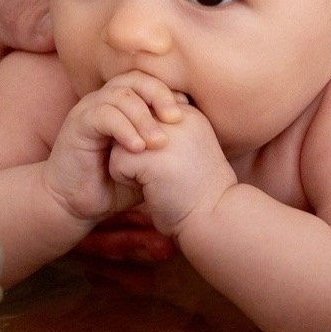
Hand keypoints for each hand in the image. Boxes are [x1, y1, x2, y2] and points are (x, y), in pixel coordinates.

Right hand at [45, 70, 184, 224]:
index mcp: (123, 104)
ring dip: (143, 116)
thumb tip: (201, 135)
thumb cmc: (114, 184)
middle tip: (177, 119)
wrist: (77, 203)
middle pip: (136, 79)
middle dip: (160, 95)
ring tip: (159, 142)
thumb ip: (167, 146)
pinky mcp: (77, 125)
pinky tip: (138, 148)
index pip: (149, 82)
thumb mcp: (150, 163)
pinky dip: (123, 128)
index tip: (189, 115)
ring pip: (120, 94)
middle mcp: (105, 100)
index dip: (169, 94)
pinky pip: (103, 115)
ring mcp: (89, 110)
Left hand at [106, 101, 234, 235]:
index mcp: (188, 114)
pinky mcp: (147, 156)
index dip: (151, 144)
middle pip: (132, 126)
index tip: (173, 165)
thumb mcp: (190, 151)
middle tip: (166, 173)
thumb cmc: (200, 191)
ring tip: (159, 179)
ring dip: (132, 165)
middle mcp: (176, 117)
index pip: (149, 116)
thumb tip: (133, 126)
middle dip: (139, 152)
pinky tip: (152, 188)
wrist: (214, 217)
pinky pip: (116, 163)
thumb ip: (168, 134)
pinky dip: (127, 181)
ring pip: (120, 142)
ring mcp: (162, 136)